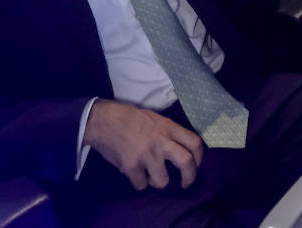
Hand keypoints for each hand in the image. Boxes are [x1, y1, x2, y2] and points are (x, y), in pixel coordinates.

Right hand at [83, 100, 203, 190]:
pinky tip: (134, 172)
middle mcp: (161, 141)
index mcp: (168, 127)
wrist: (102, 120)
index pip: (194, 142)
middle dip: (189, 177)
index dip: (199, 157)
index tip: (196, 165)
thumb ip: (168, 133)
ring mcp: (146, 154)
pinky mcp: (131, 166)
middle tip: (186, 183)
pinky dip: (138, 181)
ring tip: (151, 174)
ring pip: (163, 181)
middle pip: (186, 162)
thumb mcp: (155, 119)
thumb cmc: (129, 118)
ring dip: (157, 181)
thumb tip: (180, 150)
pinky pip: (141, 184)